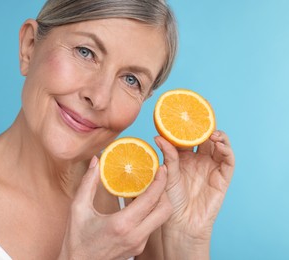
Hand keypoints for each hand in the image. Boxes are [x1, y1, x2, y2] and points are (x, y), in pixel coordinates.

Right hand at [58, 156, 172, 259]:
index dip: (160, 181)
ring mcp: (139, 244)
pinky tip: (137, 203)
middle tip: (156, 178)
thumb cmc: (76, 240)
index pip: (151, 199)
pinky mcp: (138, 248)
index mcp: (122, 225)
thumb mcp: (78, 208)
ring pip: (160, 219)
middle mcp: (136, 236)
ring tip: (146, 188)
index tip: (161, 168)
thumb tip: (95, 160)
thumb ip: (88, 183)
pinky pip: (151, 226)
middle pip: (165, 210)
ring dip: (157, 202)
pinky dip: (149, 212)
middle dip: (164, 191)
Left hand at [154, 130, 234, 254]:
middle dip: (204, 128)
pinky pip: (228, 161)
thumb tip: (158, 137)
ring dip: (218, 136)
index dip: (187, 126)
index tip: (185, 114)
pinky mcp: (222, 177)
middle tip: (201, 120)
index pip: (187, 137)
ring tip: (211, 132)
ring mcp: (211, 167)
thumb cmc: (170, 200)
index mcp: (183, 157)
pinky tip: (219, 144)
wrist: (181, 223)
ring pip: (219, 146)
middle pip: (205, 138)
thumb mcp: (167, 174)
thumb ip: (168, 156)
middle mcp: (198, 160)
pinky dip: (227, 150)